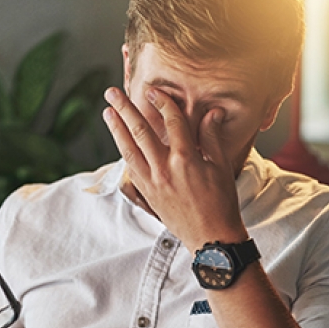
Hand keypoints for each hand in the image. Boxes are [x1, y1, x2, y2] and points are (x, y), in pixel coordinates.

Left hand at [103, 86, 246, 250]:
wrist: (211, 237)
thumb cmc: (221, 202)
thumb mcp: (221, 167)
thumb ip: (212, 137)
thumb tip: (212, 112)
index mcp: (186, 158)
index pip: (171, 121)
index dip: (161, 102)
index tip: (151, 90)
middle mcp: (164, 168)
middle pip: (140, 131)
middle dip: (125, 109)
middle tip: (111, 93)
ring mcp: (152, 182)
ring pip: (129, 149)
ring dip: (116, 129)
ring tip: (107, 112)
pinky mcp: (147, 193)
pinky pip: (131, 168)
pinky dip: (123, 151)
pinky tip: (119, 141)